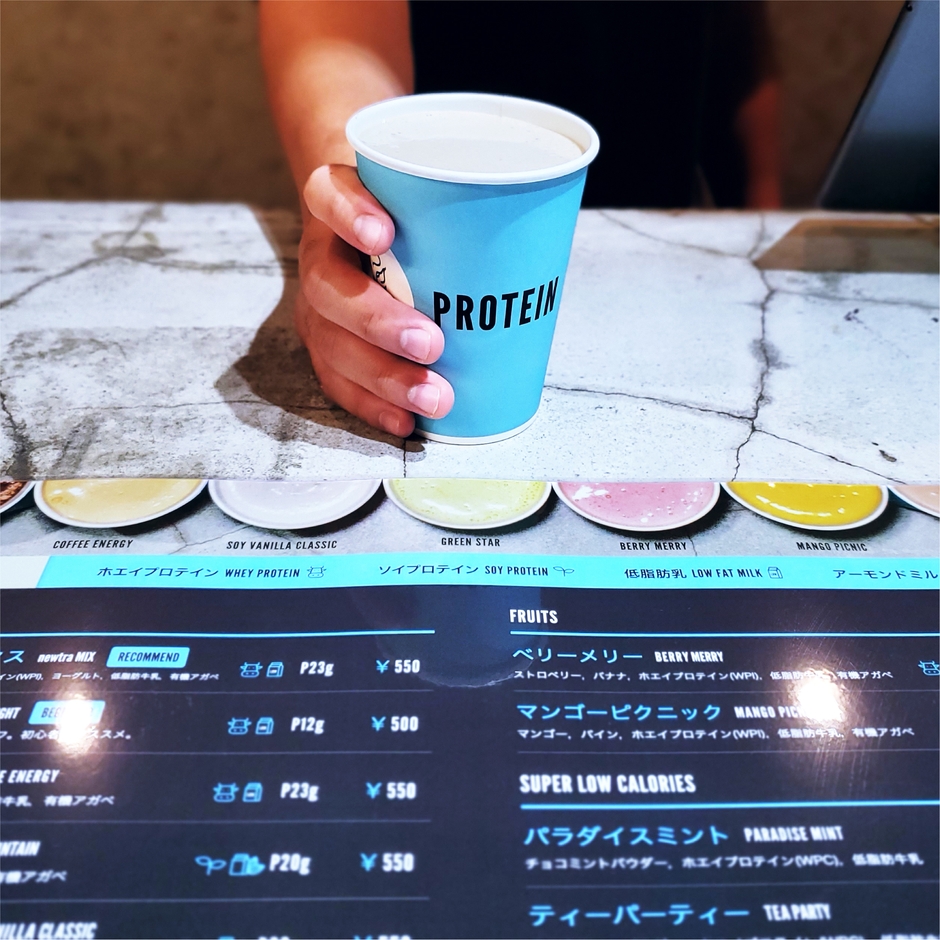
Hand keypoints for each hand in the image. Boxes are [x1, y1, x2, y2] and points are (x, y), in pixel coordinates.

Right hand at [297, 164, 453, 436]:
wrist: (367, 232)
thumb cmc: (412, 217)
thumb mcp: (429, 197)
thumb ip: (465, 204)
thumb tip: (540, 223)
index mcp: (339, 203)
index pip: (328, 194)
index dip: (348, 214)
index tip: (383, 234)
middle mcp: (323, 255)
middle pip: (329, 288)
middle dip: (378, 322)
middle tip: (431, 344)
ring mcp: (319, 306)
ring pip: (332, 344)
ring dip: (384, 377)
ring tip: (432, 397)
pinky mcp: (328, 346)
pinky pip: (340, 381)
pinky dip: (374, 404)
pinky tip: (406, 421)